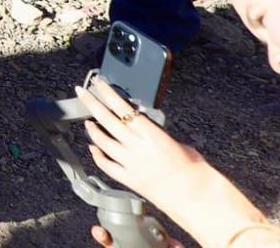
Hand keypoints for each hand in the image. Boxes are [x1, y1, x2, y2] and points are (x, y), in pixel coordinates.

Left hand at [77, 76, 260, 246]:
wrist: (198, 197)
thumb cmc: (194, 169)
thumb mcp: (175, 141)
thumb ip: (155, 133)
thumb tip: (144, 128)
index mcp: (152, 134)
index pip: (123, 108)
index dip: (107, 94)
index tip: (97, 83)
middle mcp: (137, 147)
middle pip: (107, 120)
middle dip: (92, 103)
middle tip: (81, 92)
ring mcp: (131, 164)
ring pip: (103, 142)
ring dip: (93, 130)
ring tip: (87, 121)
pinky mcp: (129, 180)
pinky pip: (107, 166)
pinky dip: (97, 156)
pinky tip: (93, 148)